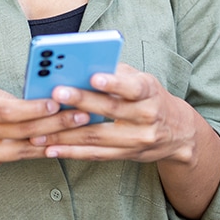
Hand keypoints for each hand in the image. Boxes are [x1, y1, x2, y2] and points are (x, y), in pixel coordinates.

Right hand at [0, 81, 91, 179]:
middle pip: (20, 130)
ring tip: (77, 132)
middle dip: (54, 123)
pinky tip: (56, 144)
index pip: (7, 110)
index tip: (58, 101)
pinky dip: (36, 150)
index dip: (34, 108)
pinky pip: (14, 158)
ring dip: (52, 140)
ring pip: (22, 149)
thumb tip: (34, 97)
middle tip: (82, 115)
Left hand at [28, 63, 197, 162]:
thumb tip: (80, 64)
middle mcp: (146, 117)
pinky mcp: (126, 156)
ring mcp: (137, 140)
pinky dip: (71, 152)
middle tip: (56, 94)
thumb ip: (115, 72)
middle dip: (81, 102)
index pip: (133, 87)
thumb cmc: (150, 97)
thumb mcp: (142, 80)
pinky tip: (50, 149)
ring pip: (97, 136)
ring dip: (66, 134)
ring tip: (40, 130)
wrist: (178, 133)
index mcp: (150, 93)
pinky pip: (95, 155)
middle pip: (110, 110)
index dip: (114, 83)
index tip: (94, 76)